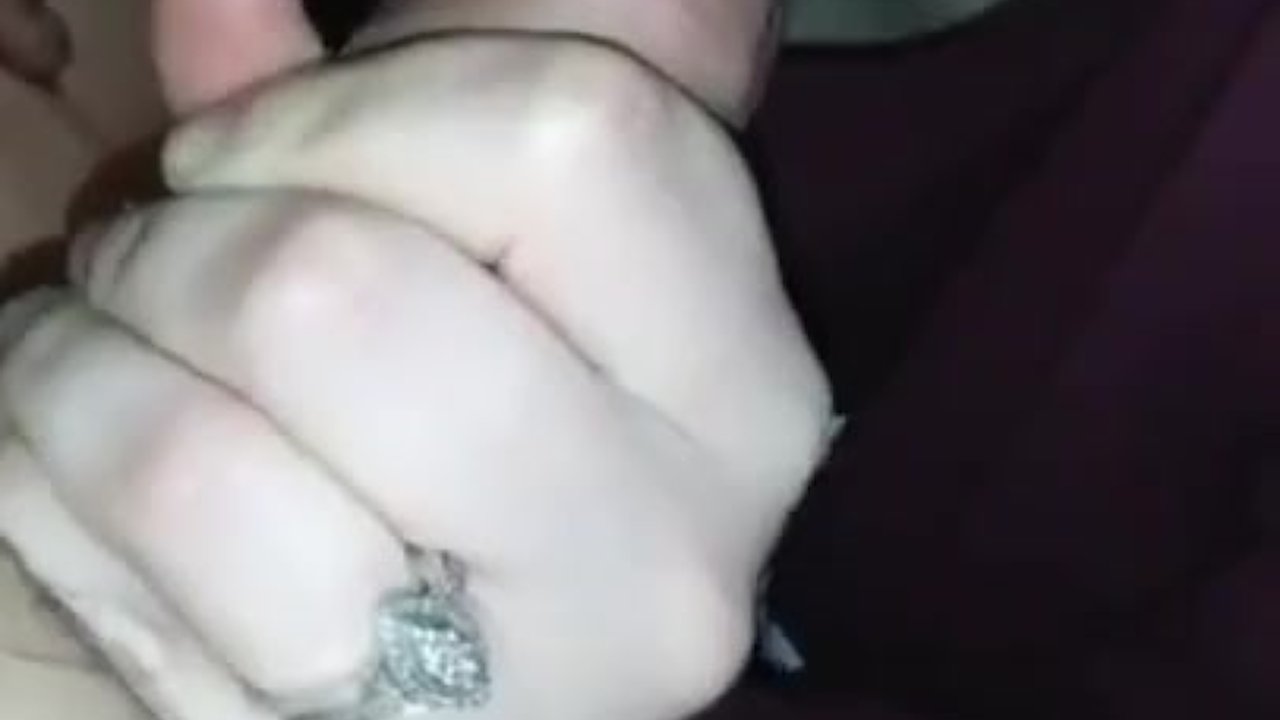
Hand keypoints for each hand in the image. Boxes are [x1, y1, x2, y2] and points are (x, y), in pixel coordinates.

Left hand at [1, 5, 829, 719]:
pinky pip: (111, 585)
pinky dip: (47, 486)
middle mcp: (672, 555)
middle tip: (165, 264)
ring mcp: (512, 694)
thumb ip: (364, 113)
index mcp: (743, 391)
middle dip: (189, 247)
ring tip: (116, 371)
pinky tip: (104, 495)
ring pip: (192, 452)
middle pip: (345, 296)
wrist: (445, 687)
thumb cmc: (447, 423)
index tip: (250, 150)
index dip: (355, 107)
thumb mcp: (466, 259)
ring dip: (84, 370)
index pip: (572, 141)